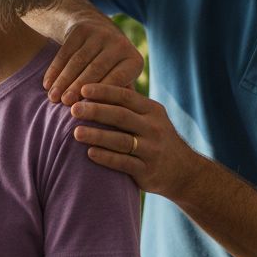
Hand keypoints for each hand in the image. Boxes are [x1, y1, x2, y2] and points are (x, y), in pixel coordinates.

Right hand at [44, 16, 143, 104]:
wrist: (97, 29)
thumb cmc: (111, 68)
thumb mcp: (120, 81)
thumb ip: (117, 99)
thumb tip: (110, 125)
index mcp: (134, 61)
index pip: (117, 80)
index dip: (101, 94)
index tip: (86, 109)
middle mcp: (120, 44)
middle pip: (96, 69)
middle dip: (79, 88)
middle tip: (66, 105)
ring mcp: (101, 34)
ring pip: (78, 61)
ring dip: (64, 80)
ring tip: (53, 98)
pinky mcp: (82, 29)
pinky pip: (65, 51)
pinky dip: (55, 69)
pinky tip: (47, 83)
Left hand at [71, 83, 203, 196]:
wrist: (184, 172)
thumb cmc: (157, 140)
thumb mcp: (151, 118)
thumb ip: (129, 106)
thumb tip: (99, 84)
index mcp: (152, 111)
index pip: (126, 97)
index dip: (104, 91)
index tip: (82, 89)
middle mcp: (154, 128)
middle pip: (121, 116)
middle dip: (95, 111)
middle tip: (72, 109)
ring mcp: (151, 150)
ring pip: (120, 140)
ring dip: (97, 135)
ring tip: (75, 132)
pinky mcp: (147, 171)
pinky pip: (123, 163)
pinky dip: (106, 157)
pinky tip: (89, 153)